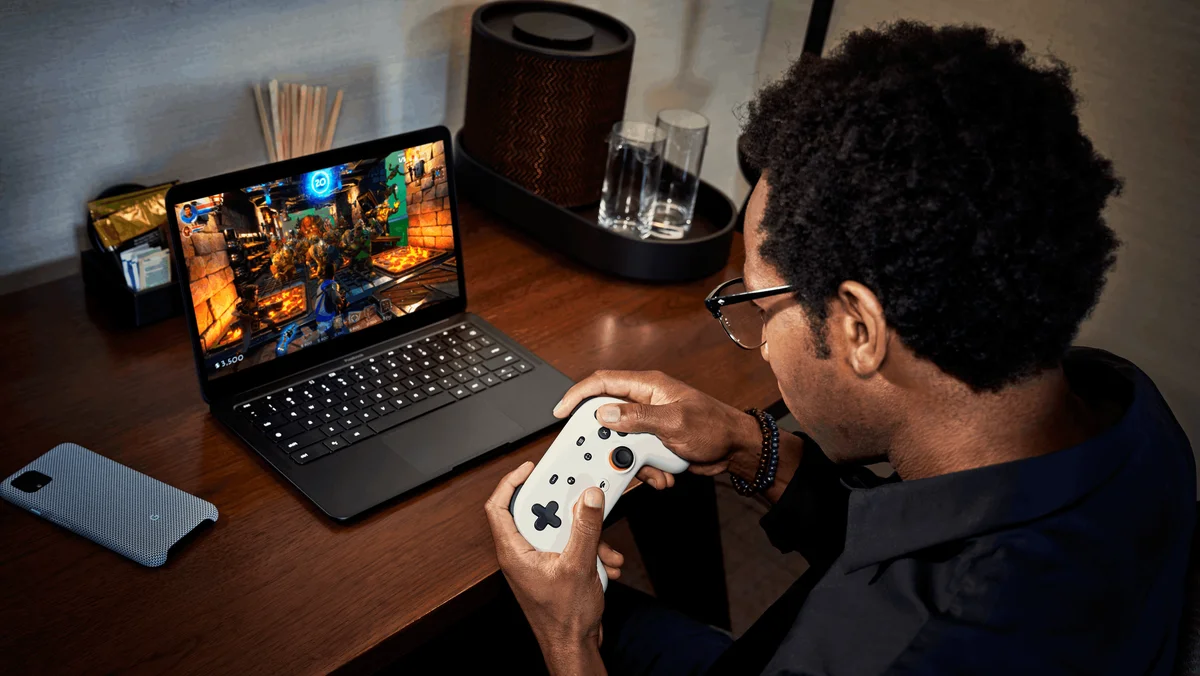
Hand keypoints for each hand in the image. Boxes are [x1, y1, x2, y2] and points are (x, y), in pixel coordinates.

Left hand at [485, 461, 623, 669]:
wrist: (574, 647)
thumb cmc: (563, 619)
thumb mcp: (578, 566)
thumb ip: (584, 528)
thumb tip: (587, 498)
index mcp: (514, 551)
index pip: (498, 507)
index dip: (510, 482)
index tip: (529, 468)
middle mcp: (522, 554)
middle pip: (538, 514)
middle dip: (565, 511)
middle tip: (579, 501)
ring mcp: (539, 562)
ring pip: (559, 531)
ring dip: (584, 535)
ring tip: (600, 547)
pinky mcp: (555, 568)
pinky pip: (571, 547)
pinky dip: (589, 551)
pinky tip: (603, 563)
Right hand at [553, 370, 762, 486]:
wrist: (736, 450)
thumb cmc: (714, 427)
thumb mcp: (674, 422)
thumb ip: (638, 417)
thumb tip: (605, 413)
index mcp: (648, 387)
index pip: (603, 382)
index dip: (578, 394)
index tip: (561, 410)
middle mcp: (645, 402)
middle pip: (607, 417)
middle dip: (608, 441)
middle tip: (607, 455)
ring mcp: (649, 424)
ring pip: (621, 443)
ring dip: (631, 461)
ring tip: (650, 469)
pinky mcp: (654, 443)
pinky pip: (636, 457)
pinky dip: (645, 470)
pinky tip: (663, 475)